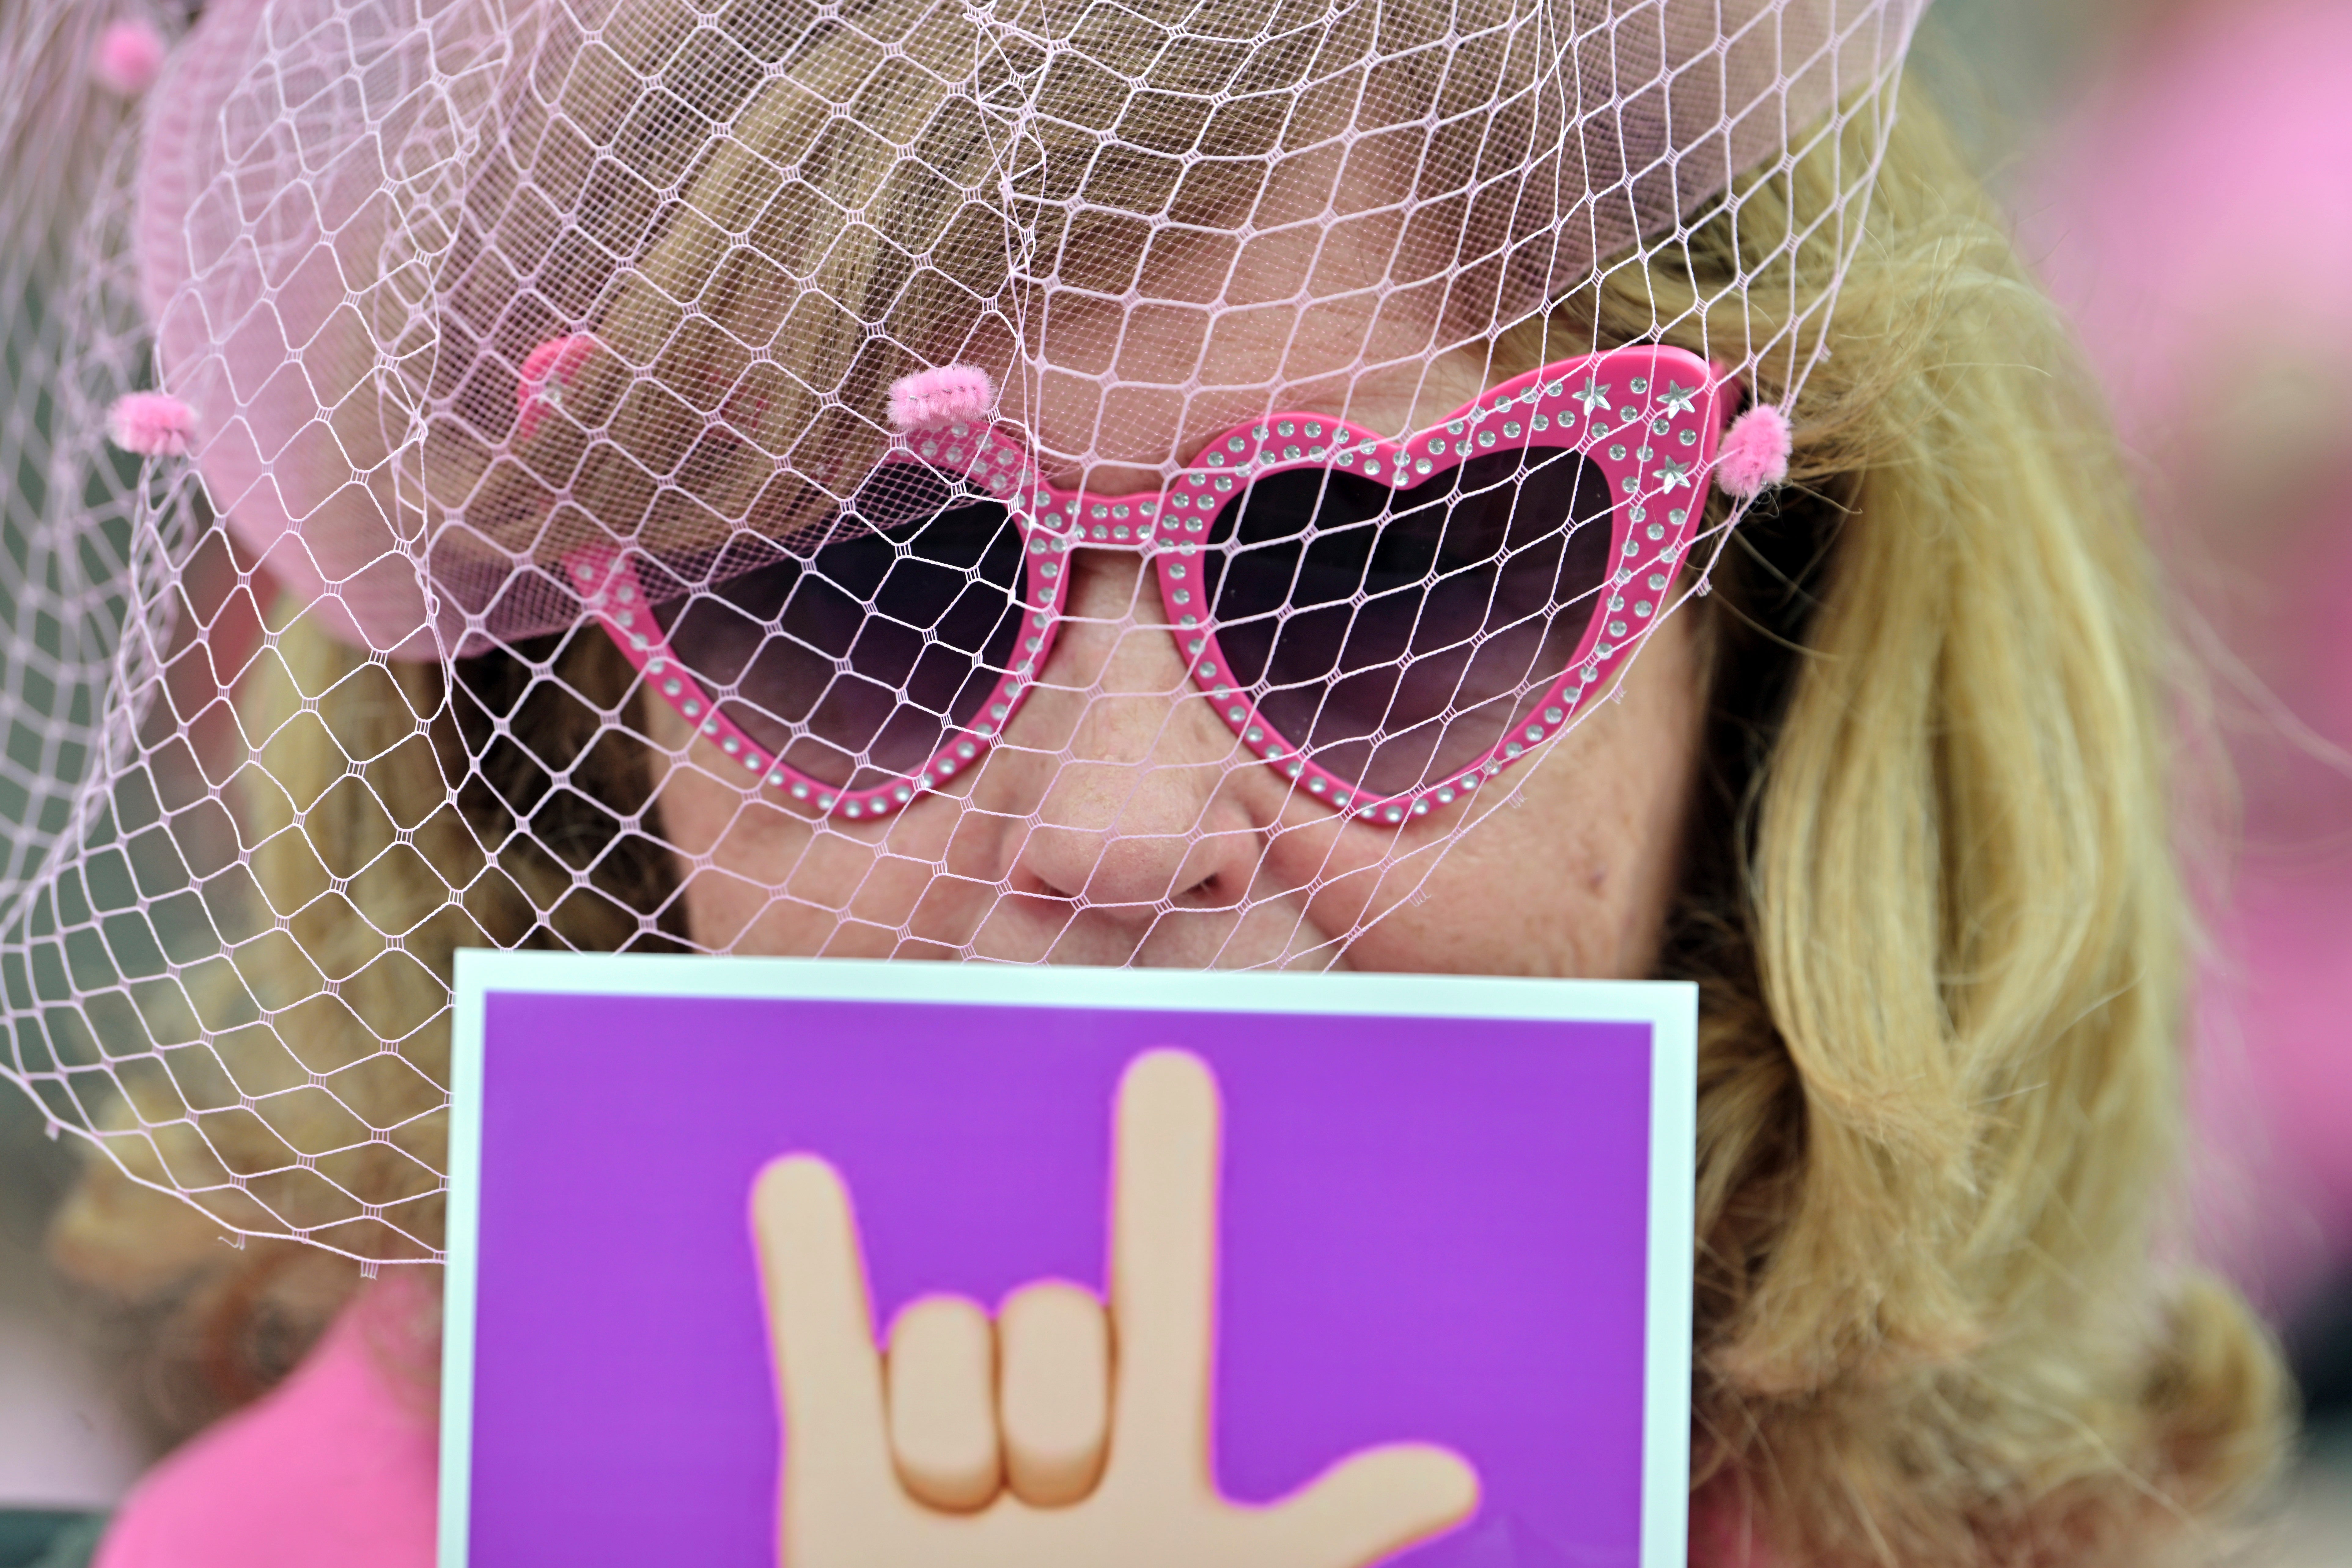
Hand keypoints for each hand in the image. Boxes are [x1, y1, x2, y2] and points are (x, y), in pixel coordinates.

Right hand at [750, 1049, 1479, 1566]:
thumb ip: (1321, 1538)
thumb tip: (1453, 1477)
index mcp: (1150, 1453)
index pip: (1164, 1285)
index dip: (1163, 1177)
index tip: (1171, 1067)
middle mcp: (1048, 1425)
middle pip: (1049, 1317)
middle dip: (1054, 1410)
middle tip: (1061, 1511)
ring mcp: (940, 1440)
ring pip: (944, 1336)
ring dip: (951, 1442)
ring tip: (960, 1536)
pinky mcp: (835, 1472)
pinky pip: (821, 1341)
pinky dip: (805, 1264)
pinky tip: (798, 1181)